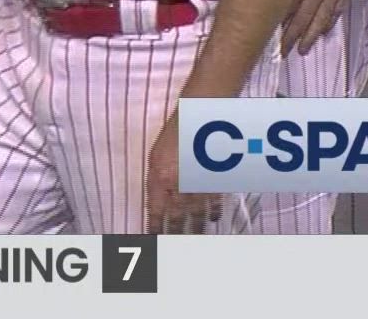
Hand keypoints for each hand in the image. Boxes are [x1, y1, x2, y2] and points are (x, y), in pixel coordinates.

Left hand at [145, 110, 221, 233]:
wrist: (201, 122)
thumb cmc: (173, 136)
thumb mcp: (155, 158)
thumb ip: (155, 183)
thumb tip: (156, 205)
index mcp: (160, 179)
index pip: (155, 211)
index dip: (153, 227)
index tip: (152, 238)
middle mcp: (179, 186)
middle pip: (176, 218)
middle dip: (174, 233)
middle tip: (172, 245)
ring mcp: (199, 187)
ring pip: (197, 216)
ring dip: (194, 229)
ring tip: (192, 238)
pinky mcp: (215, 184)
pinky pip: (214, 205)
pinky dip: (213, 214)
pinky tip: (212, 220)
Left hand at [281, 0, 365, 54]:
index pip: (294, 9)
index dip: (286, 27)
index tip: (276, 42)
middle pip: (308, 17)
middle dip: (297, 36)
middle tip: (288, 52)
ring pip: (324, 15)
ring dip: (314, 32)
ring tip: (306, 47)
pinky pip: (338, 5)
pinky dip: (330, 19)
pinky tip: (327, 27)